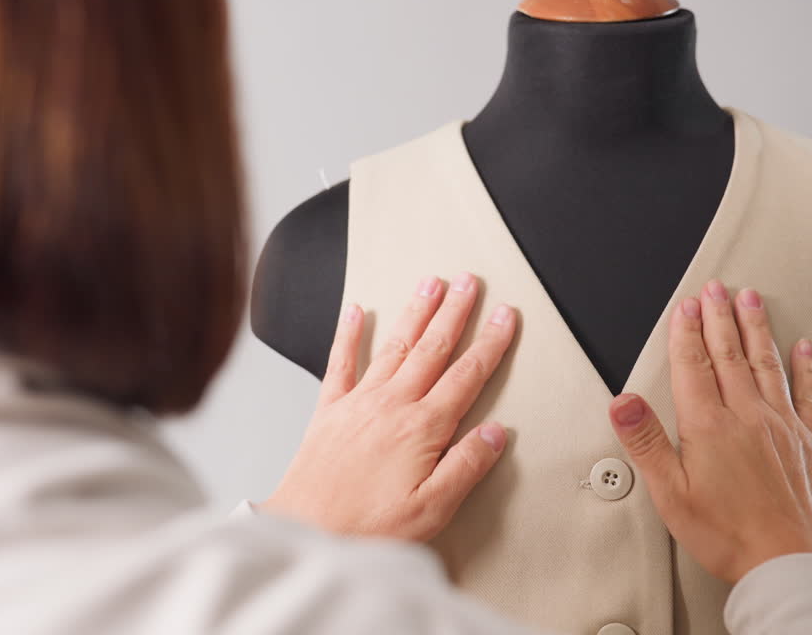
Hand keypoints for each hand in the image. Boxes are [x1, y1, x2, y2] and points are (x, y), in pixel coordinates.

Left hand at [260, 272, 515, 541]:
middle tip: (469, 280)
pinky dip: (348, 334)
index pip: (467, 375)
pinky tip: (355, 311)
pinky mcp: (329, 411)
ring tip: (430, 283)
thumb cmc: (366, 527)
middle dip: (455, 310)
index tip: (505, 316)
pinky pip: (341, 362)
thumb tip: (495, 433)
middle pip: (432, 347)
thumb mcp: (432, 509)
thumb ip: (466, 467)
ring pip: (394, 345)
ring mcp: (358, 404)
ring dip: (415, 312)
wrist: (306, 532)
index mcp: (421, 428)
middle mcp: (391, 406)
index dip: (490, 343)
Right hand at [609, 279, 811, 583]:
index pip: (693, 364)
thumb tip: (622, 401)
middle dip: (719, 316)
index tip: (685, 307)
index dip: (687, 331)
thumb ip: (646, 442)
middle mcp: (749, 417)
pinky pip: (809, 392)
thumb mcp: (671, 494)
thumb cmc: (731, 536)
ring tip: (751, 299)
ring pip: (767, 363)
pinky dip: (805, 366)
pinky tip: (803, 348)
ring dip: (757, 328)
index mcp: (710, 426)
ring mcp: (784, 426)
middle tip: (715, 288)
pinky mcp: (811, 441)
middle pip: (730, 353)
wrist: (792, 563)